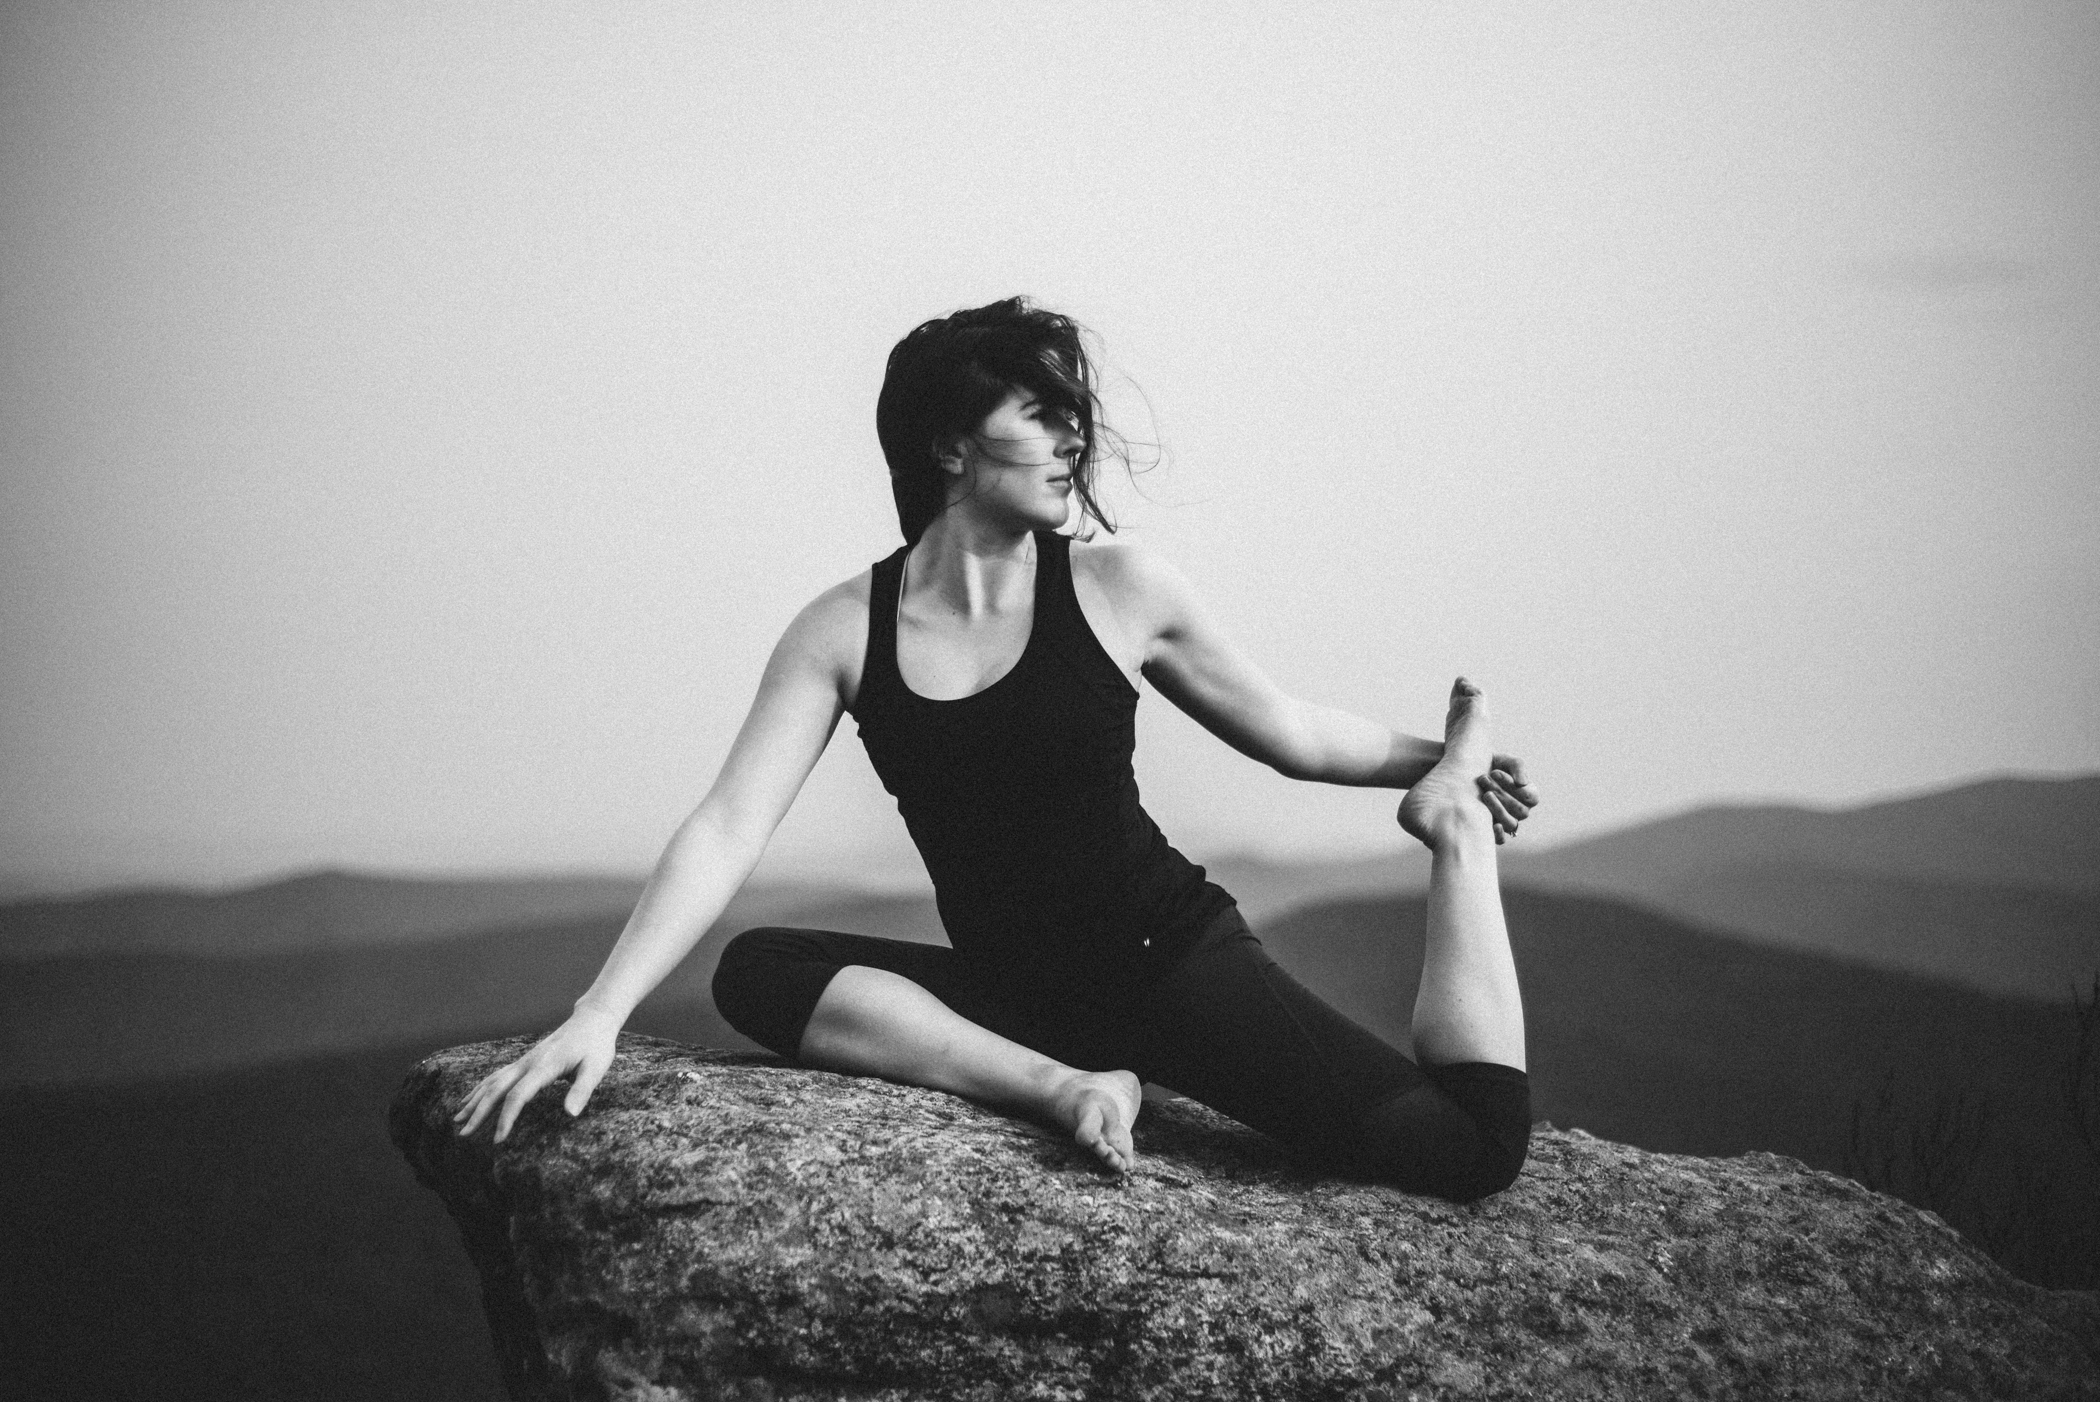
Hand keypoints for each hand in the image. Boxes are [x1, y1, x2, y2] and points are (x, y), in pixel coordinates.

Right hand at [453, 1005, 621, 1142]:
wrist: (592, 1020)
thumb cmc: (596, 1046)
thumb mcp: (596, 1068)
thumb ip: (582, 1090)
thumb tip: (570, 1114)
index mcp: (544, 1066)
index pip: (518, 1095)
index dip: (506, 1118)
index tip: (498, 1139)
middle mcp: (528, 1063)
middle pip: (496, 1089)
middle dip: (478, 1112)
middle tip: (463, 1134)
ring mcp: (524, 1061)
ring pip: (492, 1081)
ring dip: (474, 1101)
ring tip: (457, 1119)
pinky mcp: (525, 1061)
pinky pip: (497, 1076)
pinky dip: (481, 1088)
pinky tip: (472, 1098)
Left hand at [1474, 754, 1537, 844]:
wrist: (1468, 772)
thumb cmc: (1491, 765)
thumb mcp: (1505, 761)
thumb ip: (1517, 766)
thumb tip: (1522, 782)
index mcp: (1529, 795)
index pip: (1529, 797)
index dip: (1512, 786)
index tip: (1495, 772)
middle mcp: (1521, 811)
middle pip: (1519, 810)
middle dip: (1501, 794)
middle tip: (1483, 779)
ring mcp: (1507, 822)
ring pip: (1510, 824)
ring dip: (1498, 809)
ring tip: (1484, 794)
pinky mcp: (1493, 830)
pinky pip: (1501, 840)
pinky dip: (1498, 835)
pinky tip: (1491, 824)